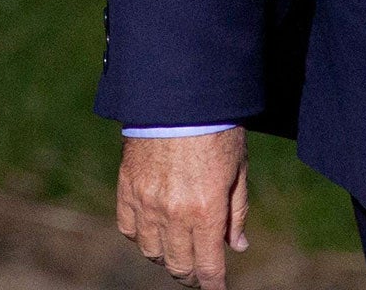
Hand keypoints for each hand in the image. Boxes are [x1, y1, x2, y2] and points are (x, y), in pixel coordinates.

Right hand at [117, 129, 250, 286]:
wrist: (179, 95)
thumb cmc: (217, 128)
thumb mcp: (239, 169)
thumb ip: (237, 211)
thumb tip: (237, 246)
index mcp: (206, 210)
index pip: (208, 266)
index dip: (213, 284)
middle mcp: (173, 213)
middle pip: (177, 265)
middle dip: (191, 273)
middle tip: (200, 270)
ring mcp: (146, 202)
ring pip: (151, 251)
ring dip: (166, 256)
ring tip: (178, 248)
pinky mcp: (127, 188)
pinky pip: (128, 229)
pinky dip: (140, 236)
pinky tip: (153, 229)